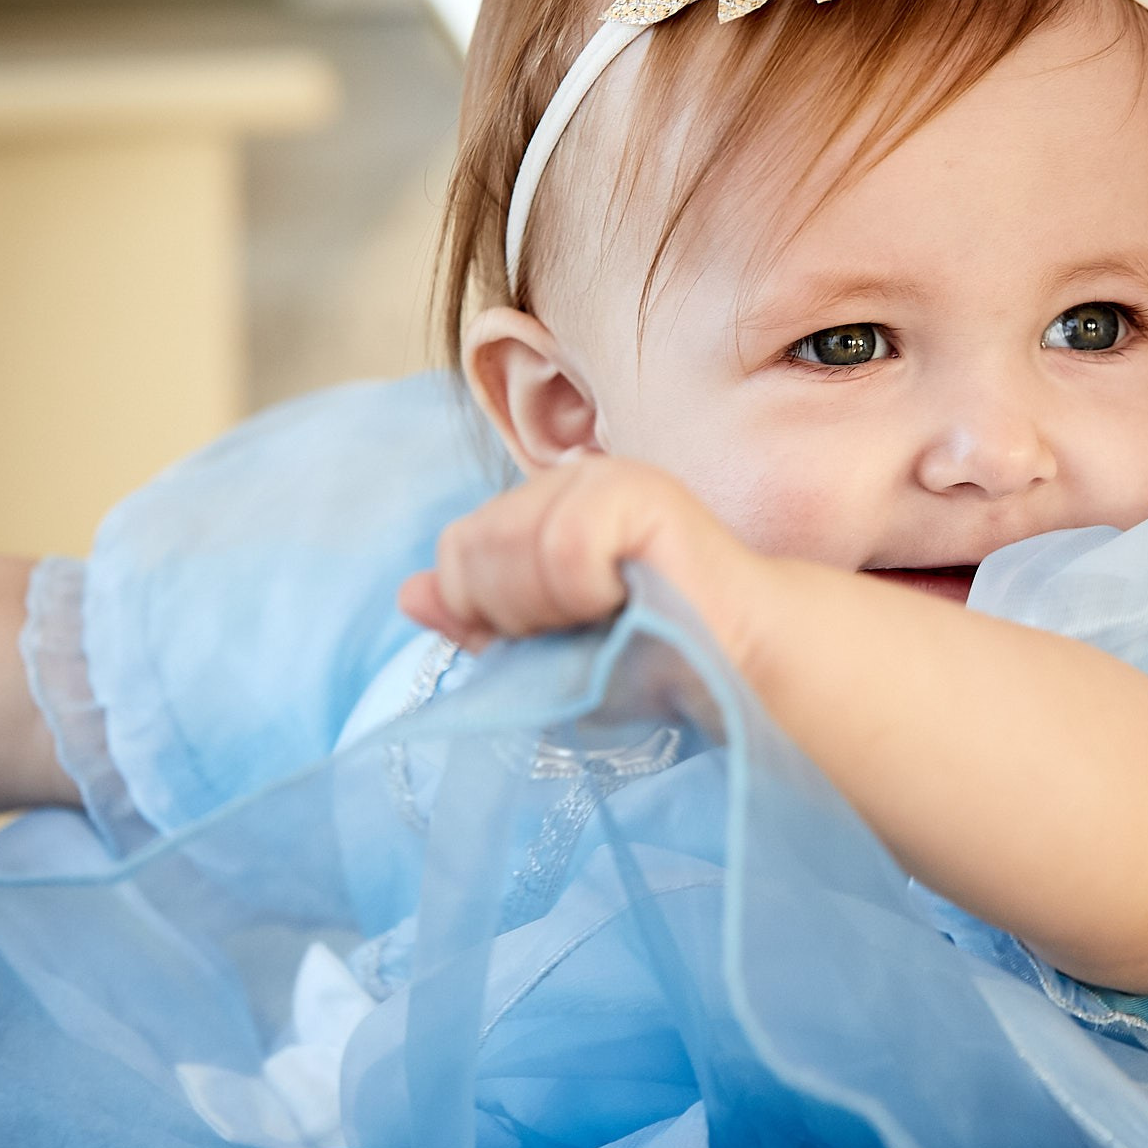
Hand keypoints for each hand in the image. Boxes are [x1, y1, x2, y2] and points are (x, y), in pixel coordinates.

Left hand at [398, 453, 762, 659]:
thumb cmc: (652, 662)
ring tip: (615, 615)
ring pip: (512, 549)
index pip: (457, 553)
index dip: (486, 613)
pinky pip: (564, 548)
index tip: (550, 638)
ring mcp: (599, 478)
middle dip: (517, 615)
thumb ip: (480, 620)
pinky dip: (590, 595)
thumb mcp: (546, 651)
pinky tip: (633, 597)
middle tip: (589, 630)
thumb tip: (409, 594)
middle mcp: (564, 481)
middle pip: (471, 549)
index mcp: (540, 510)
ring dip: (557, 610)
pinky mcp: (634, 489)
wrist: (738, 669)